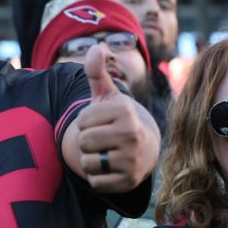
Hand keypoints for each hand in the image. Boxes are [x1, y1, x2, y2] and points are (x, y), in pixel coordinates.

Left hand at [75, 45, 158, 192]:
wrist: (145, 146)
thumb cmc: (118, 117)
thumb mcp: (107, 95)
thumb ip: (97, 72)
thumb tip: (96, 46)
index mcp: (125, 111)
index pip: (81, 121)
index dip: (86, 122)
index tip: (102, 121)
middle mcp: (132, 135)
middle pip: (83, 142)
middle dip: (87, 141)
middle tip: (103, 138)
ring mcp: (132, 159)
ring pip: (87, 163)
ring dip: (91, 159)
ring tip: (106, 152)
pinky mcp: (129, 181)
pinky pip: (95, 182)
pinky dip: (97, 177)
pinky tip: (111, 168)